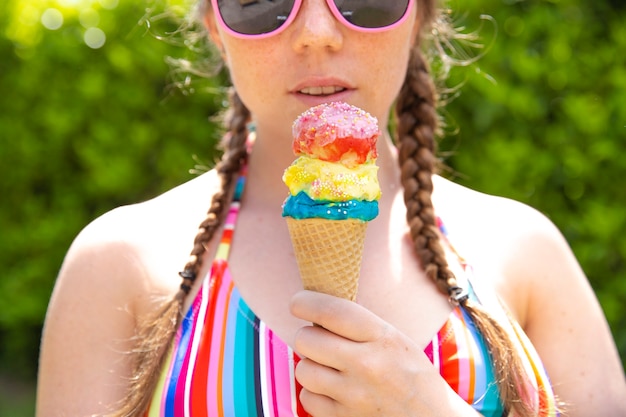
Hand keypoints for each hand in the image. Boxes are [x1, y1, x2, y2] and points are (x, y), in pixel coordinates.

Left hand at [289, 290, 476, 416]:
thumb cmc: (411, 374)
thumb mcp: (396, 339)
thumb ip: (360, 326)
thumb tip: (316, 309)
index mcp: (382, 338)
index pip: (331, 312)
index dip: (305, 303)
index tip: (297, 303)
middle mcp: (367, 365)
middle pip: (307, 340)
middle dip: (308, 336)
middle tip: (319, 340)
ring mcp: (354, 395)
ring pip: (303, 370)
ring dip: (310, 366)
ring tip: (328, 367)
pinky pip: (307, 398)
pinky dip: (314, 393)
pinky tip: (331, 390)